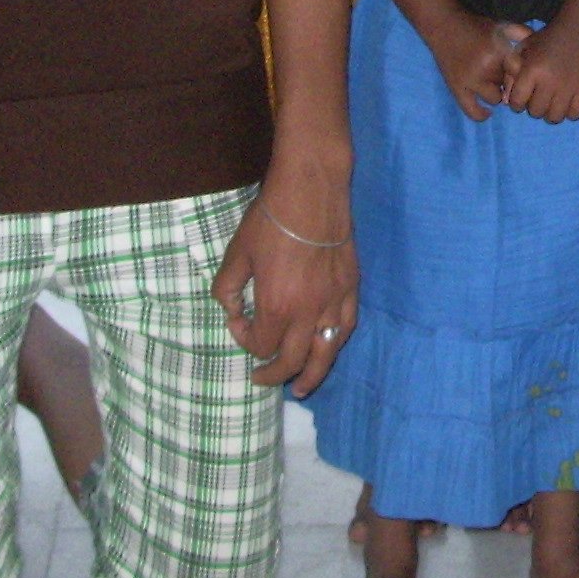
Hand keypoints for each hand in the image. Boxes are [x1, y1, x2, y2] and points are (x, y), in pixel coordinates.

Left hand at [211, 153, 357, 395]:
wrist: (311, 189)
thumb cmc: (270, 219)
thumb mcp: (236, 253)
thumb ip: (227, 288)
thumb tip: (232, 309)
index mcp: (276, 306)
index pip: (260, 345)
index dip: (243, 339)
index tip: (237, 321)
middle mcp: (308, 312)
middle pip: (292, 361)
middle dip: (274, 374)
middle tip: (262, 378)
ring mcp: (334, 302)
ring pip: (326, 353)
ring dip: (312, 376)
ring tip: (302, 388)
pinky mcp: (351, 287)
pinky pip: (346, 327)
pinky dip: (335, 344)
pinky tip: (328, 349)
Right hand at [426, 15, 515, 120]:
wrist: (444, 26)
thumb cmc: (476, 26)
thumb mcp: (502, 25)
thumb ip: (522, 32)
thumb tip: (538, 43)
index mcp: (500, 51)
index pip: (521, 74)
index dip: (523, 76)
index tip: (522, 75)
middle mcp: (487, 67)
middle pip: (510, 86)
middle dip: (509, 83)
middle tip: (504, 76)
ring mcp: (471, 80)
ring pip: (495, 99)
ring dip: (496, 93)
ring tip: (492, 84)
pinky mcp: (456, 88)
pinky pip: (472, 111)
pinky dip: (481, 114)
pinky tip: (487, 112)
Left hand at [505, 23, 578, 121]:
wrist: (575, 32)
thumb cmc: (544, 42)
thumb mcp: (521, 51)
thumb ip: (511, 74)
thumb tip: (506, 100)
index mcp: (532, 70)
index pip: (517, 102)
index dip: (516, 103)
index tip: (521, 97)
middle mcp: (550, 81)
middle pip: (536, 112)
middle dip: (534, 107)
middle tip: (538, 97)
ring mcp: (569, 87)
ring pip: (555, 117)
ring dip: (550, 112)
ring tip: (552, 102)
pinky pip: (575, 115)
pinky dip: (570, 112)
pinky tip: (567, 102)